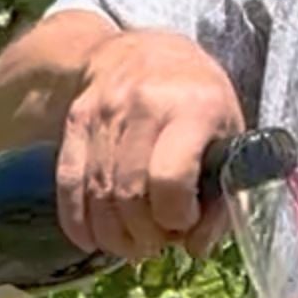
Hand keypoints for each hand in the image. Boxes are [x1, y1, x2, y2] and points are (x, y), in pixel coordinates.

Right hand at [55, 29, 245, 261]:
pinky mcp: (75, 122)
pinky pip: (68, 183)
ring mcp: (103, 113)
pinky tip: (93, 240)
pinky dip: (78, 222)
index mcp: (192, 108)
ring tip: (132, 245)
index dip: (176, 216)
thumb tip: (195, 247)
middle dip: (144, 234)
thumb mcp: (230, 135)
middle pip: (129, 193)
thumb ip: (223, 196)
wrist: (145, 50)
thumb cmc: (198, 99)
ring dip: (114, 236)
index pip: (170, 179)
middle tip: (157, 242)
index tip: (185, 222)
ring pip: (97, 195)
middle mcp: (143, 107)